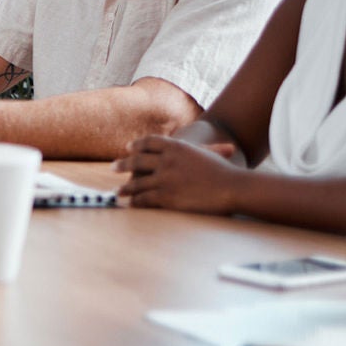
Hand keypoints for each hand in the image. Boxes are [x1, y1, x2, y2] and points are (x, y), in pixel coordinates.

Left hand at [115, 135, 242, 212]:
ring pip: (137, 182)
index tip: (129, 148)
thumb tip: (187, 146)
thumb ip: (192, 149)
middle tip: (113, 167)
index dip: (137, 145)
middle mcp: (166, 160)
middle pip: (137, 160)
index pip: (149, 142)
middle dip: (123, 164)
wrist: (233, 187)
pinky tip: (128, 204)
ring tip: (117, 191)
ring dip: (125, 188)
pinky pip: (143, 199)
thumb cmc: (224, 172)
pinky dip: (134, 201)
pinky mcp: (165, 196)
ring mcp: (164, 178)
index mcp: (176, 146)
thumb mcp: (206, 153)